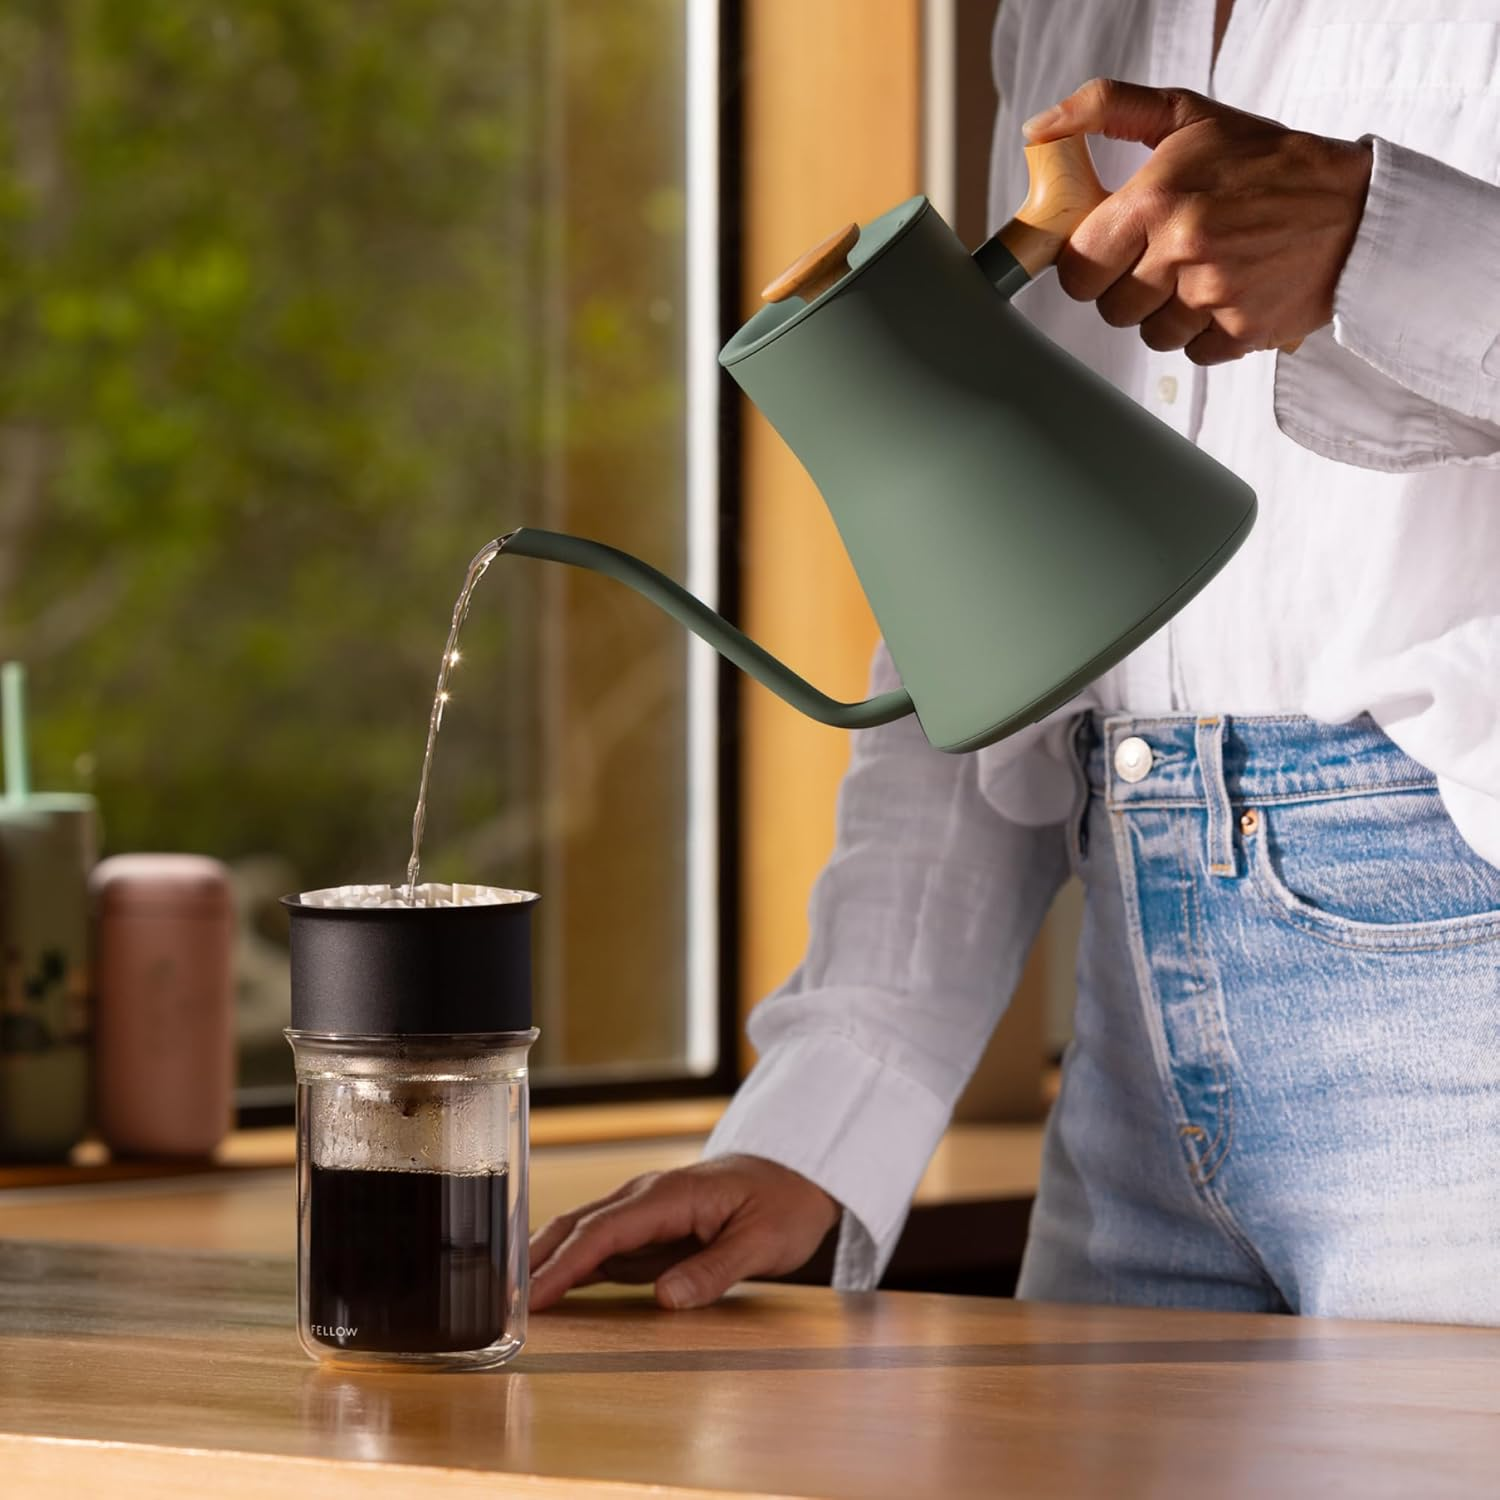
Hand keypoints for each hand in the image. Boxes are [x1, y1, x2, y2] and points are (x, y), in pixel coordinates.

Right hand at [528, 1154, 839, 1311]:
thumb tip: (665, 1299)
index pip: (603, 1231)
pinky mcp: (648, 1230)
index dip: (563, 1263)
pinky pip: (599, 1248)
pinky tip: (544, 1290)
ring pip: (581, 1234)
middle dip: (535, 1261)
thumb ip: (715, 1270)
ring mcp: (644, 1212)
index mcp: (670, 1195)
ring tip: (506, 1301)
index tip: (531, 1296)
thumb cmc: (784, 1204)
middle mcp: (647, 1198)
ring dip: (543, 1262)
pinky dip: (567, 1266)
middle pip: (578, 1226)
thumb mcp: (763, 1242)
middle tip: (498, 1305)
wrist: (798, 1175)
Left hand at [1022, 78, 1372, 363]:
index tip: (1109, 251)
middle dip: (1128, 288)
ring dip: (1168, 313)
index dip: (1088, 263)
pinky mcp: (1242, 331)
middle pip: (1110, 308)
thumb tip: (1040, 129)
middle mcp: (1181, 250)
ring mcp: (1213, 296)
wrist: (1356, 206)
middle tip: (1164, 258)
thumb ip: (1109, 109)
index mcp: (1157, 199)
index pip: (1077, 266)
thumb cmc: (1267, 161)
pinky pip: (1193, 352)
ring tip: (1203, 273)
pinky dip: (1206, 333)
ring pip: (1150, 334)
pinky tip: (1230, 296)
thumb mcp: (1190, 115)